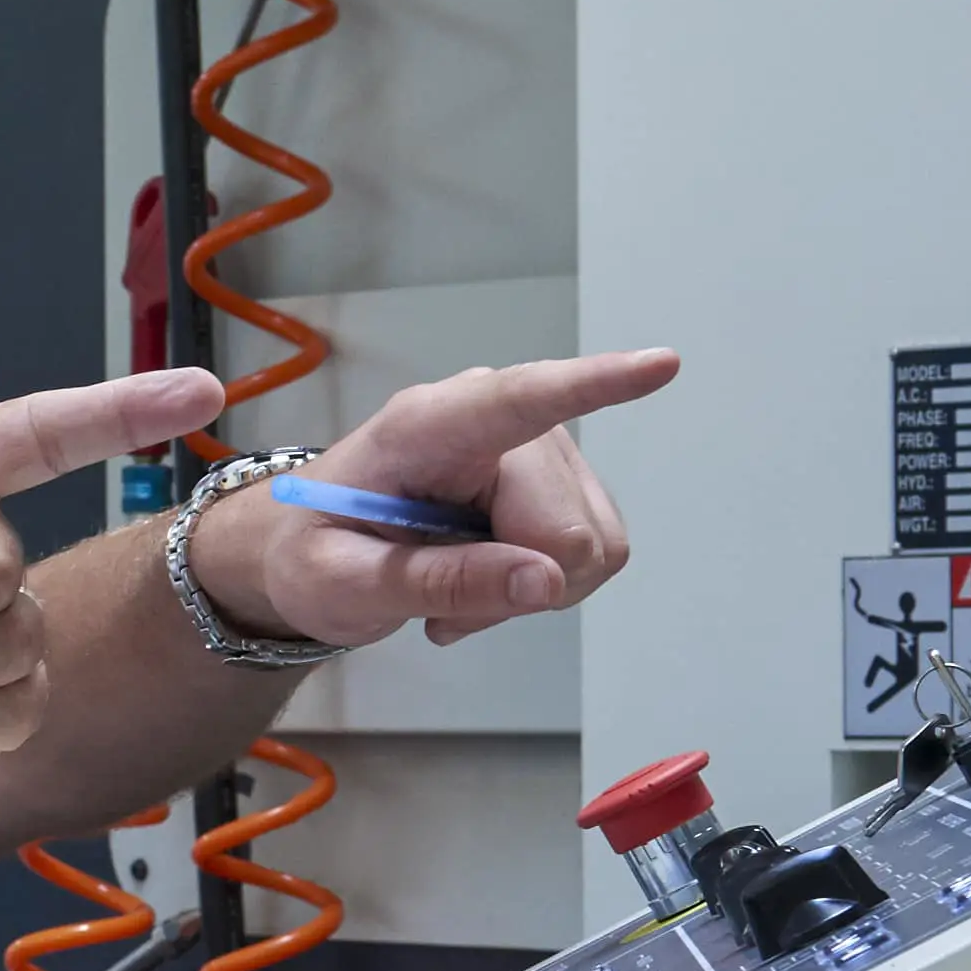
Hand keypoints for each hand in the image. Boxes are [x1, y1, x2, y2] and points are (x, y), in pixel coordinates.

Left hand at [194, 347, 681, 648]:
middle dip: (518, 585)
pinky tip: (482, 580)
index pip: (522, 398)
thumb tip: (547, 581)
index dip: (594, 384)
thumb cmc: (311, 552)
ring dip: (528, 589)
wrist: (310, 550)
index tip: (661, 364)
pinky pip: (592, 555)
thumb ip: (439, 581)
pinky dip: (540, 585)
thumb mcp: (346, 583)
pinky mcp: (560, 480)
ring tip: (451, 590)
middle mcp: (497, 420)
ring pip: (591, 547)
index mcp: (428, 425)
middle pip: (569, 529)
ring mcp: (537, 448)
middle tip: (439, 605)